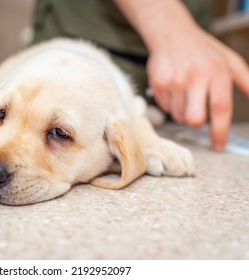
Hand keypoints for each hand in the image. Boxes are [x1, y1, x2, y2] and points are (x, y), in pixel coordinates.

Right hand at [147, 28, 248, 150]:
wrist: (171, 34)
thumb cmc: (203, 50)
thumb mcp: (229, 61)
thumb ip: (245, 81)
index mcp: (216, 72)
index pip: (220, 108)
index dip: (220, 131)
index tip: (218, 145)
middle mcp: (194, 77)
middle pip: (194, 119)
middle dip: (196, 123)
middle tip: (197, 113)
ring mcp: (174, 81)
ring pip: (178, 116)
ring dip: (183, 112)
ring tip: (185, 94)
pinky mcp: (158, 83)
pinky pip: (165, 108)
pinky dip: (171, 104)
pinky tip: (174, 89)